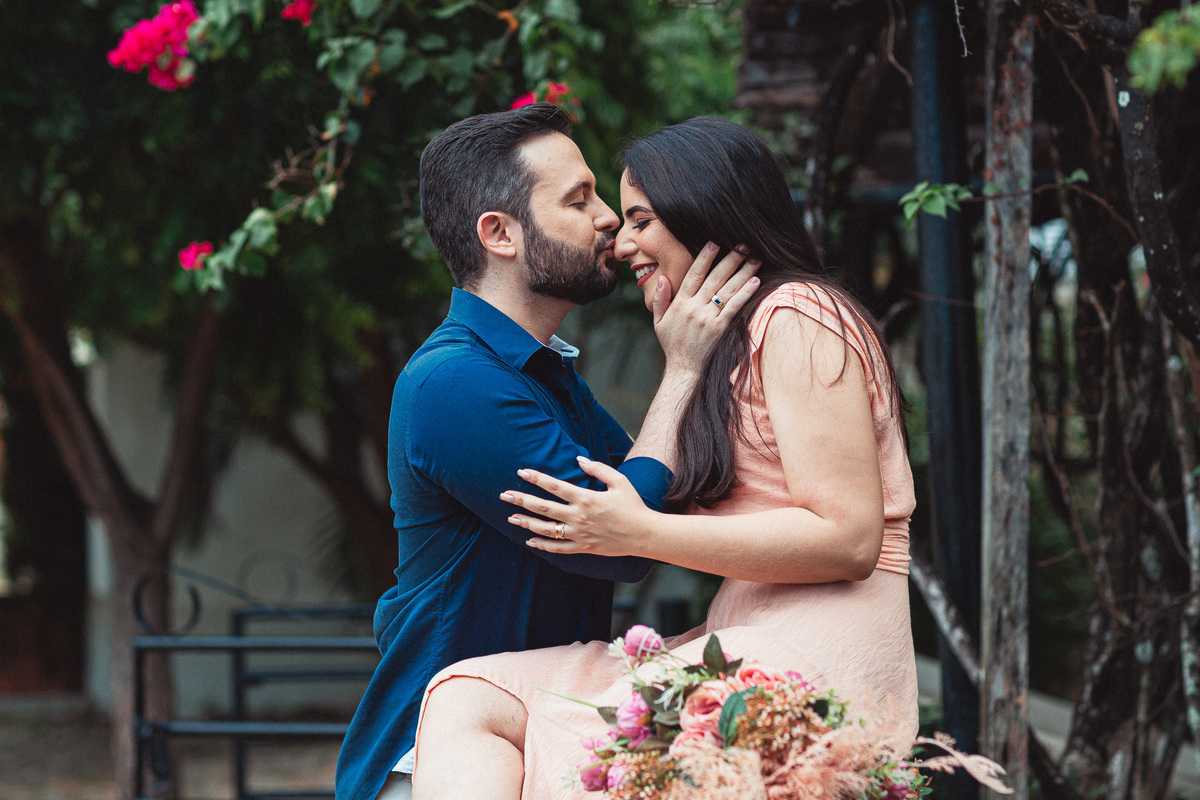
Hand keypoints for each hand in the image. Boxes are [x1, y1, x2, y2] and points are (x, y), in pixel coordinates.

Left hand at [502, 456, 657, 556]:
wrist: (644, 535)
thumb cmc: (633, 505)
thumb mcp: (619, 481)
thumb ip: (598, 468)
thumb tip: (578, 458)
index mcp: (587, 498)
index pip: (555, 486)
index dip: (536, 478)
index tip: (521, 472)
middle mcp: (579, 517)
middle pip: (543, 508)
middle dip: (522, 500)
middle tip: (504, 495)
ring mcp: (579, 534)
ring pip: (546, 529)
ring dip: (526, 523)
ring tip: (510, 517)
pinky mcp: (583, 547)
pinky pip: (558, 548)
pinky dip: (542, 545)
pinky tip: (529, 540)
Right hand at [652, 242, 759, 375]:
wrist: (683, 369)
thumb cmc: (672, 344)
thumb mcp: (658, 321)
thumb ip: (660, 299)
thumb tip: (663, 278)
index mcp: (680, 303)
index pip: (693, 275)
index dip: (704, 258)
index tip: (714, 243)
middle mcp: (694, 308)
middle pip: (715, 278)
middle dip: (730, 259)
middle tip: (742, 245)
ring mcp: (708, 318)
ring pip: (727, 290)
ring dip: (742, 272)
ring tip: (755, 258)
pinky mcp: (720, 329)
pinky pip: (734, 307)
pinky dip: (745, 293)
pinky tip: (755, 281)